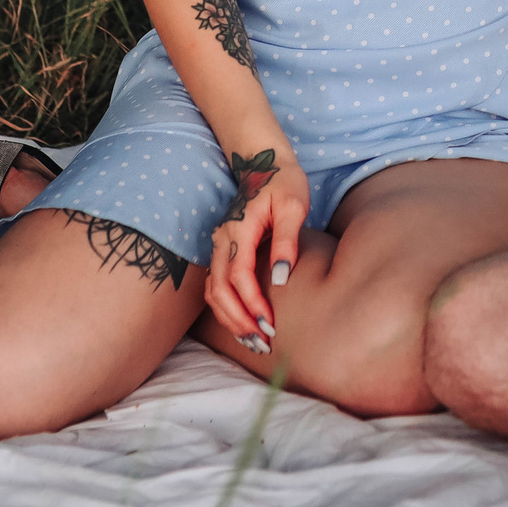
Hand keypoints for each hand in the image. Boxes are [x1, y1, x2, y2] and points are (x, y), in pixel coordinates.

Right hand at [205, 146, 311, 353]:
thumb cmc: (284, 183)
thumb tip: (281, 277)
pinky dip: (227, 308)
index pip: (238, 275)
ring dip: (230, 319)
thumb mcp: (294, 206)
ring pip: (213, 292)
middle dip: (238, 320)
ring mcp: (219, 245)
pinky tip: (244, 322)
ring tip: (254, 341)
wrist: (264, 163)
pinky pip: (216, 286)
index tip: (269, 324)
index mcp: (239, 229)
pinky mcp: (222, 251)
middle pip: (219, 290)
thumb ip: (286, 241)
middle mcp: (222, 239)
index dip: (251, 303)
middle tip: (262, 343)